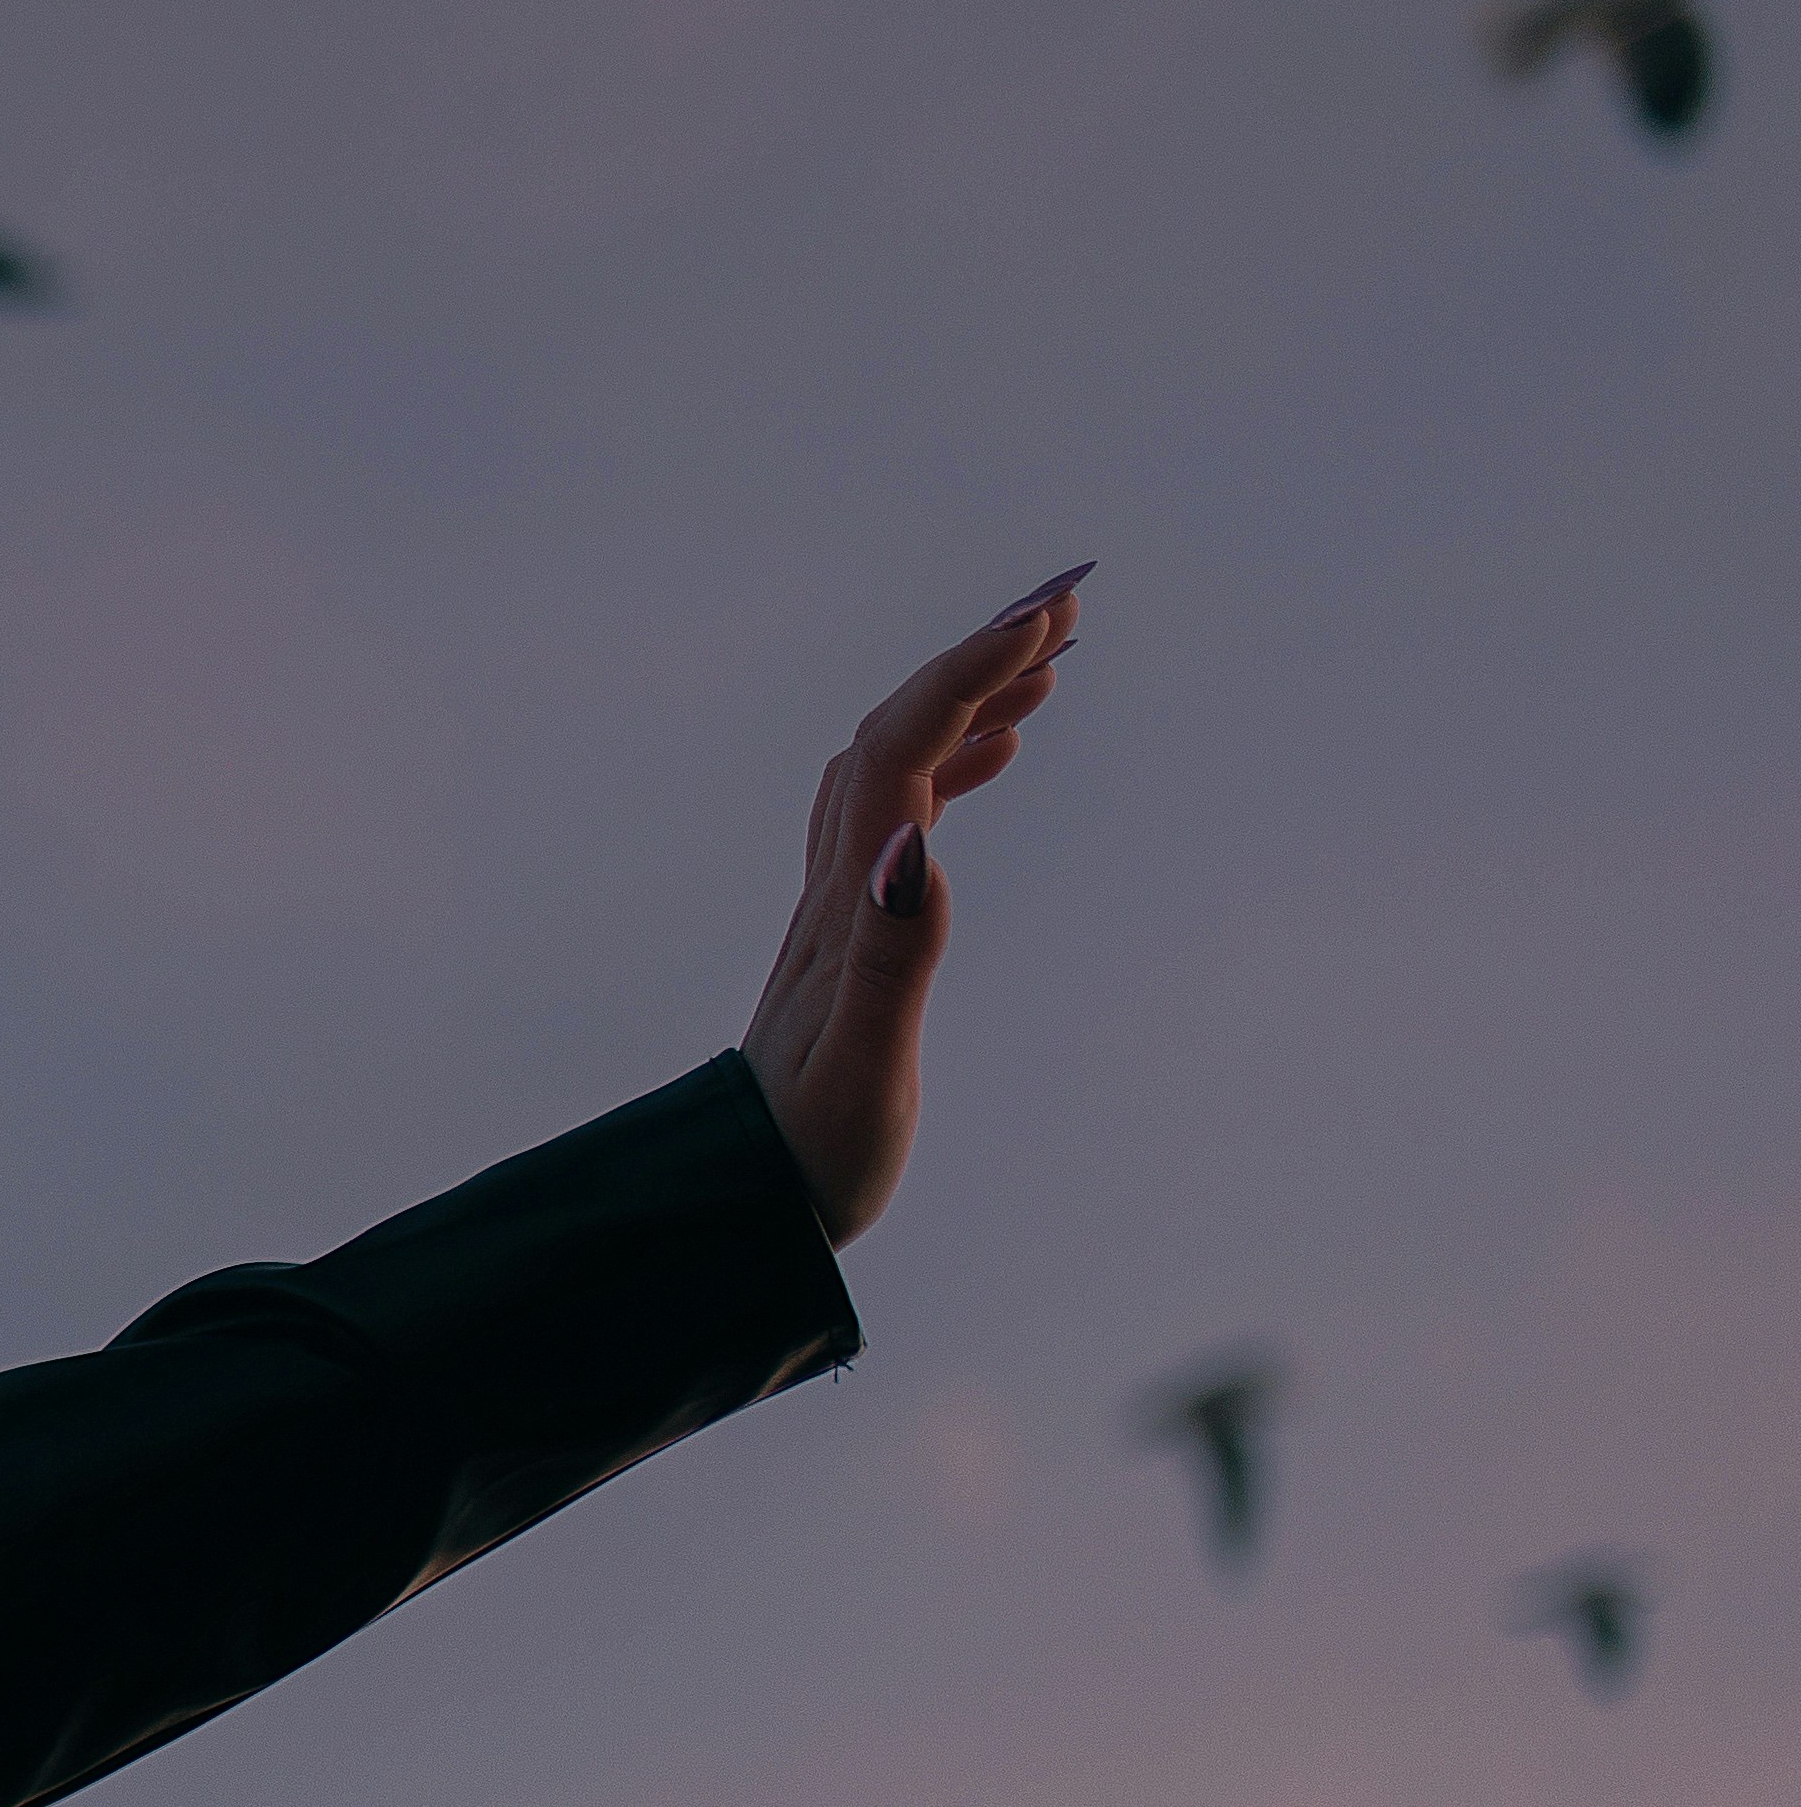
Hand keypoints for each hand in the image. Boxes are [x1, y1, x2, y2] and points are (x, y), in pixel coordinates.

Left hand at [739, 566, 1082, 1247]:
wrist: (740, 1202)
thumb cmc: (809, 1154)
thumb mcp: (864, 1067)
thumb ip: (893, 957)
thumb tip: (919, 845)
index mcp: (846, 903)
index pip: (901, 749)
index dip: (968, 672)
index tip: (1046, 617)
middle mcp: (836, 885)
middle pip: (898, 732)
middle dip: (976, 658)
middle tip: (1067, 604)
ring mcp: (841, 903)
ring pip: (899, 761)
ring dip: (967, 696)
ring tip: (1051, 656)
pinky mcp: (852, 930)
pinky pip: (902, 809)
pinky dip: (955, 758)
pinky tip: (1003, 753)